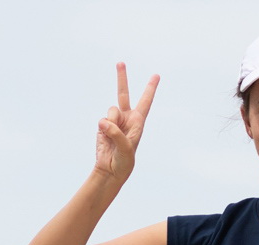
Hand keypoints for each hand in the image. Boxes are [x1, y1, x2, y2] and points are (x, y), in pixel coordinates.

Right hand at [95, 63, 159, 181]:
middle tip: (120, 62)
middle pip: (123, 93)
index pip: (146, 102)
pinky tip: (106, 137)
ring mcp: (113, 120)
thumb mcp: (126, 148)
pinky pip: (102, 119)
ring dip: (112, 122)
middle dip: (122, 77)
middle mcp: (126, 118)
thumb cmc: (124, 160)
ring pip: (111, 110)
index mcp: (138, 121)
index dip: (150, 88)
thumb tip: (103, 121)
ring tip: (113, 136)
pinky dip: (103, 127)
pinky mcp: (102, 125)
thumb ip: (116, 133)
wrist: (110, 168)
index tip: (156, 75)